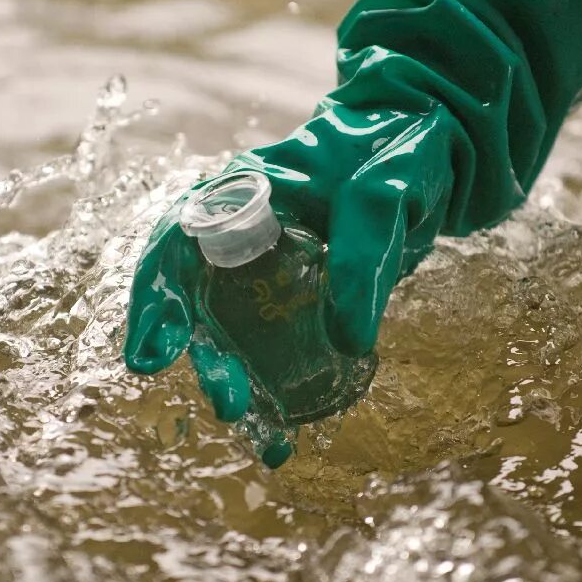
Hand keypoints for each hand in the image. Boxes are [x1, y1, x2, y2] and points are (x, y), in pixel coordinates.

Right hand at [123, 104, 456, 424]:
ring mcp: (260, 266)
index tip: (153, 355)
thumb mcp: (385, 191)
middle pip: (193, 299)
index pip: (173, 244)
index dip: (154, 300)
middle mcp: (234, 232)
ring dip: (236, 382)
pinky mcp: (288, 293)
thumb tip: (346, 341)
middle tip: (228, 405)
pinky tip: (283, 424)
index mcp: (238, 192)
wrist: (428, 144)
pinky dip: (268, 383)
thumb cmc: (396, 149)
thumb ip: (362, 254)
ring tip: (264, 436)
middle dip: (204, 357)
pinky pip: (265, 341)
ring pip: (226, 331)